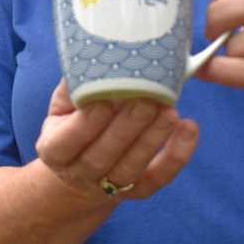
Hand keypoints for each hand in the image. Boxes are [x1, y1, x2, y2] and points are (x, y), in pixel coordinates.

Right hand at [35, 80, 196, 202]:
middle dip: (127, 127)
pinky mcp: (139, 191)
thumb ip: (74, 87)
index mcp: (55, 151)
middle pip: (103, 155)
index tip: (104, 99)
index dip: (86, 122)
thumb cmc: (71, 127)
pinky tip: (188, 128)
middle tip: (146, 99)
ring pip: (132, 166)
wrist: (79, 174)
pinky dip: (177, 156)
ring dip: (153, 138)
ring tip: (169, 110)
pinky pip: (160, 178)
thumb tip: (91, 52)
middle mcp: (80, 173)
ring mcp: (110, 187)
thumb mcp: (61, 108)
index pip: (68, 141)